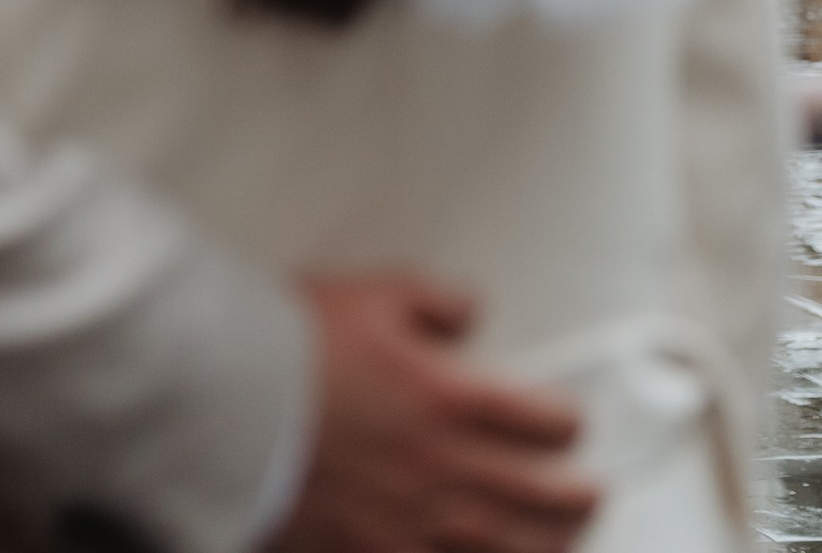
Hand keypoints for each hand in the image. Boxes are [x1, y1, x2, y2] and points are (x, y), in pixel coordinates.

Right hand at [275, 273, 600, 552]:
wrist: (227, 398)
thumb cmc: (294, 343)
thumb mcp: (372, 294)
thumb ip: (433, 301)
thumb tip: (469, 311)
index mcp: (446, 398)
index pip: (535, 417)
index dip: (561, 420)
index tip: (568, 421)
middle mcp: (439, 465)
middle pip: (532, 492)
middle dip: (573, 496)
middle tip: (593, 494)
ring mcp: (407, 519)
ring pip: (497, 544)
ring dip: (542, 546)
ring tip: (563, 542)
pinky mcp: (368, 550)